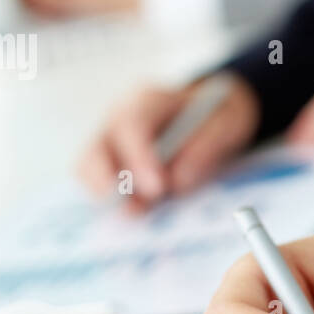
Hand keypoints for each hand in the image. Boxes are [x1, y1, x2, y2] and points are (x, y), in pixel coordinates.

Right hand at [77, 75, 258, 212]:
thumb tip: (177, 180)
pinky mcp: (108, 161)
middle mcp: (119, 115)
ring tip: (135, 214)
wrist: (212, 111)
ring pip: (87, 167)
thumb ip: (206, 147)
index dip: (139, 158)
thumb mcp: (227, 122)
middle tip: (134, 210)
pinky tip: (133, 212)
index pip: (132, 125)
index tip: (157, 189)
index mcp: (148, 99)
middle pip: (95, 147)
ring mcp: (108, 138)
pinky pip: (96, 183)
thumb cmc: (216, 115)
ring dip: (106, 195)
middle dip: (109, 182)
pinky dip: (109, 200)